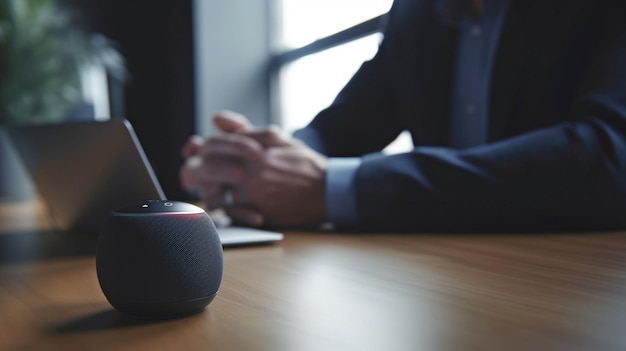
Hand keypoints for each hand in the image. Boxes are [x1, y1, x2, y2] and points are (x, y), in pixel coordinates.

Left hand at [180, 111, 327, 227]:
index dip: (202, 147)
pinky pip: (229, 212)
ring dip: (205, 189)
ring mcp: (254, 195)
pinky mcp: (258, 213)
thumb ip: (244, 129)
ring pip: (213, 193)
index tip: (200, 150)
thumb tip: (215, 118)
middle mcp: (253, 172)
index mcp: (256, 150)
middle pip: (207, 168)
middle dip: (194, 169)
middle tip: (192, 172)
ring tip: (208, 186)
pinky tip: (223, 202)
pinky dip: (221, 207)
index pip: (214, 145)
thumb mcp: (277, 138)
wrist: (327, 191)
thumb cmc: (303, 163)